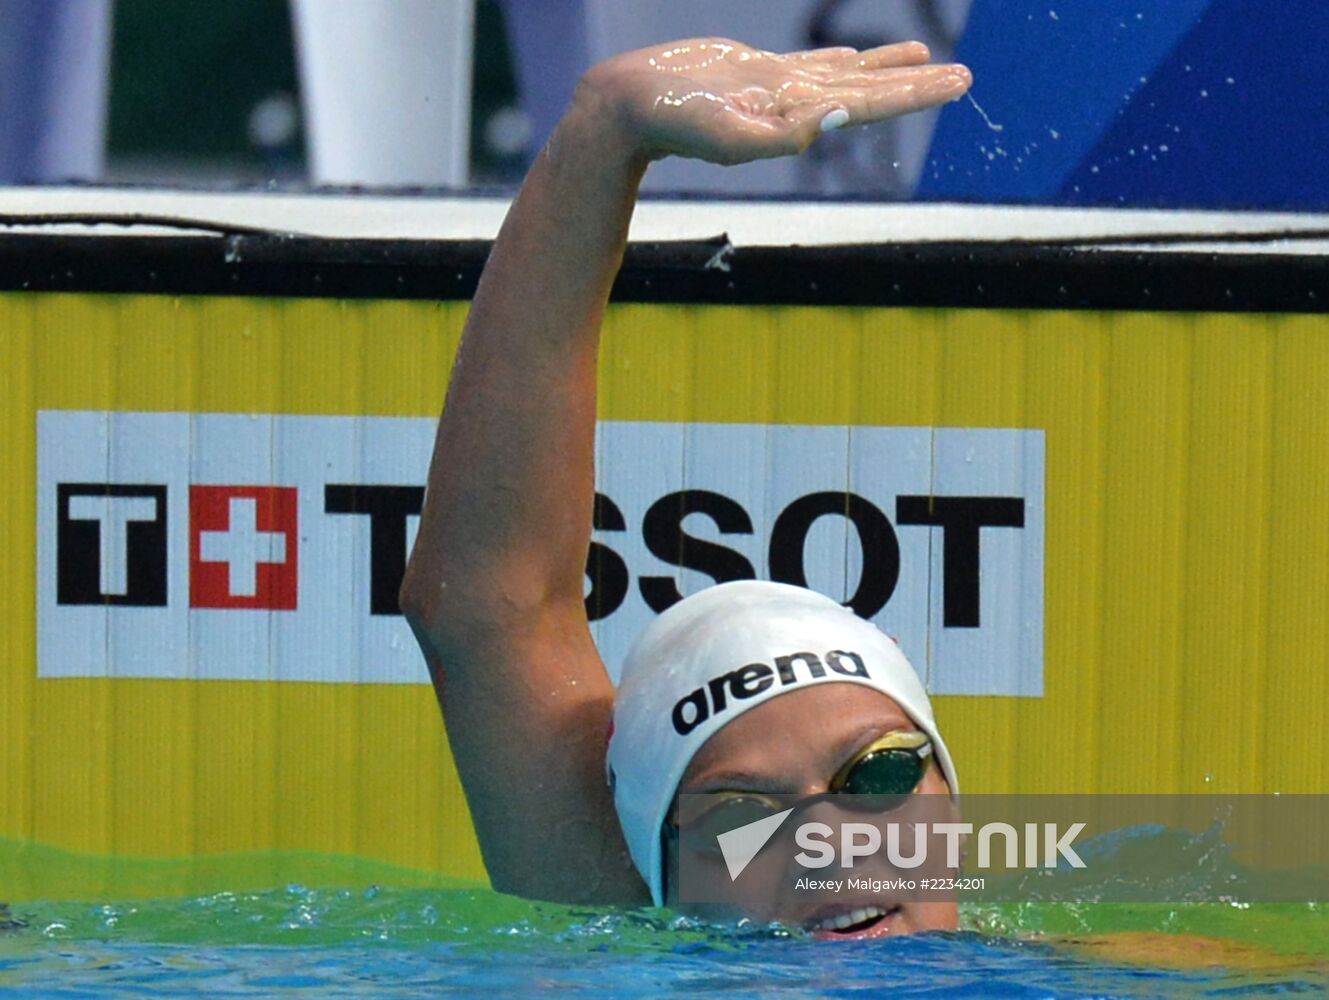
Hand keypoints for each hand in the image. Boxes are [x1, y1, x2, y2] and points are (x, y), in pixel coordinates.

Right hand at [576, 37, 971, 165]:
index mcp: (795, 119)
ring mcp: (777, 88)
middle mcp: (795, 105)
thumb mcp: (726, 134)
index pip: (868, 103)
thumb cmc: (671, 125)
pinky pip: (811, 64)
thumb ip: (780, 134)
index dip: (913, 91)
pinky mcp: (756, 72)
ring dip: (885, 67)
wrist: (627, 110)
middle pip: (869, 90)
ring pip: (845, 74)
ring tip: (925, 55)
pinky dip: (841, 60)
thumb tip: (835, 119)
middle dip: (917, 83)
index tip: (956, 81)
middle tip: (965, 76)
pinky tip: (858, 57)